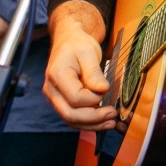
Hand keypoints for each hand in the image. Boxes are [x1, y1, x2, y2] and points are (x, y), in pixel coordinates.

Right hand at [43, 5, 115, 130]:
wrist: (69, 40)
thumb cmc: (78, 44)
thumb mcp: (89, 52)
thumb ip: (94, 72)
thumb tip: (102, 90)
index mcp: (57, 75)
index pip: (75, 97)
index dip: (93, 99)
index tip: (106, 91)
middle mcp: (51, 90)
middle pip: (70, 114)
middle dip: (94, 118)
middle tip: (113, 114)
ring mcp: (55, 98)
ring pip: (71, 120)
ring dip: (92, 124)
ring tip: (111, 122)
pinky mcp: (61, 101)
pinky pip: (73, 117)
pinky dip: (88, 122)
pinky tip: (102, 122)